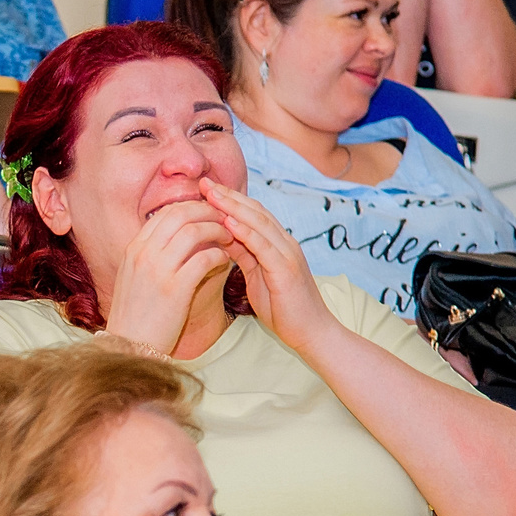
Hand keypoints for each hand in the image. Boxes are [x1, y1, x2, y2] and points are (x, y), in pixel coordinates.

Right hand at [98, 199, 235, 355]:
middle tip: (224, 219)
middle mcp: (143, 254)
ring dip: (217, 230)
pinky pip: (204, 258)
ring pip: (194, 231)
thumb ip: (151, 255)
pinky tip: (225, 261)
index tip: (208, 214)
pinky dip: (219, 255)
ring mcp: (157, 270)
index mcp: (133, 249)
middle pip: (180, 214)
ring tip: (229, 237)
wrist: (128, 348)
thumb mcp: (134, 278)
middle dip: (207, 211)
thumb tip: (177, 237)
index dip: (192, 208)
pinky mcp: (175, 289)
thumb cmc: (136, 316)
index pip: (166, 212)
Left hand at [198, 179, 335, 353]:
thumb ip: (244, 254)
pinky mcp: (287, 269)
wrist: (310, 333)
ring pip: (260, 223)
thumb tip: (222, 236)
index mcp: (277, 244)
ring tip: (213, 195)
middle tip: (204, 182)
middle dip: (229, 196)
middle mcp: (285, 243)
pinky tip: (230, 222)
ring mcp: (288, 254)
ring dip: (234, 207)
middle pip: (254, 212)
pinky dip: (247, 232)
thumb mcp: (256, 275)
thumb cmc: (283, 308)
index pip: (252, 214)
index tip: (205, 189)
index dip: (229, 199)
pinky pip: (265, 246)